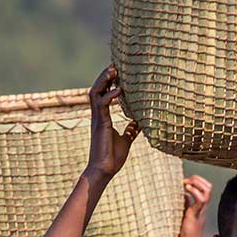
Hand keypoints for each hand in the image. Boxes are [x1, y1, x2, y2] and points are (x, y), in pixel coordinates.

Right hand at [86, 65, 140, 179]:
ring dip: (104, 81)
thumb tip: (140, 122)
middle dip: (104, 76)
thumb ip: (131, 129)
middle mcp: (98, 116)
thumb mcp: (126, 139)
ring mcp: (98, 119)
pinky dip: (110, 96)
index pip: (102, 94)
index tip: (117, 72)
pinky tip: (119, 91)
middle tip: (115, 65)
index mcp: (103, 118)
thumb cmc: (112, 157)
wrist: (104, 170)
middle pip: (97, 89)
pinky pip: (102, 105)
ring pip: (95, 93)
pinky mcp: (100, 124)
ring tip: (113, 71)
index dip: (107, 82)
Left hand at [178, 175, 211, 236]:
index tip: (185, 181)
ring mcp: (201, 210)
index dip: (197, 181)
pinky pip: (200, 199)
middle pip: (208, 187)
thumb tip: (184, 194)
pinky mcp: (196, 214)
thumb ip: (186, 204)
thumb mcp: (185, 215)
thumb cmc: (187, 234)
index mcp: (201, 206)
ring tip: (186, 183)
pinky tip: (186, 189)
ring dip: (196, 183)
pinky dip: (194, 191)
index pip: (205, 188)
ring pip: (207, 190)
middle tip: (186, 180)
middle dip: (197, 179)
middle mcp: (203, 207)